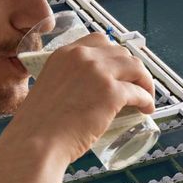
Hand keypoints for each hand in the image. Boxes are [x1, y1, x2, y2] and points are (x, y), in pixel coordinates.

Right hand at [5, 34, 154, 163]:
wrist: (36, 142)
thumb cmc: (38, 125)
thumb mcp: (49, 87)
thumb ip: (66, 81)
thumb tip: (87, 91)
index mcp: (64, 54)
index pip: (99, 41)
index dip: (114, 54)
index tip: (119, 68)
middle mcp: (83, 56)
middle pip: (121, 53)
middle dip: (132, 69)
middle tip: (135, 85)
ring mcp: (99, 73)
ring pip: (135, 68)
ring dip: (145, 81)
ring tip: (146, 96)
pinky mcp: (111, 93)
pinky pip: (138, 92)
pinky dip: (146, 100)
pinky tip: (146, 108)